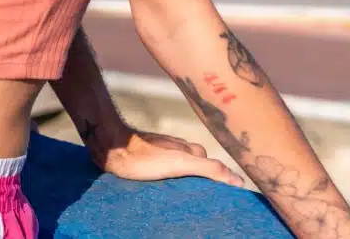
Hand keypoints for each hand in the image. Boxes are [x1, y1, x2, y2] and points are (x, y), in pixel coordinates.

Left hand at [99, 128, 245, 188]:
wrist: (111, 148)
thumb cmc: (144, 156)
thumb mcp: (180, 163)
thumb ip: (208, 169)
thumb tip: (238, 180)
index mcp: (190, 150)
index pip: (214, 167)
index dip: (223, 179)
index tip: (231, 195)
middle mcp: (179, 150)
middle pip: (199, 168)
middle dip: (206, 182)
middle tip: (210, 201)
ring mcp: (163, 154)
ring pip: (182, 170)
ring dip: (188, 182)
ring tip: (190, 200)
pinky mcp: (148, 161)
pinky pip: (166, 172)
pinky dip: (171, 181)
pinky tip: (167, 190)